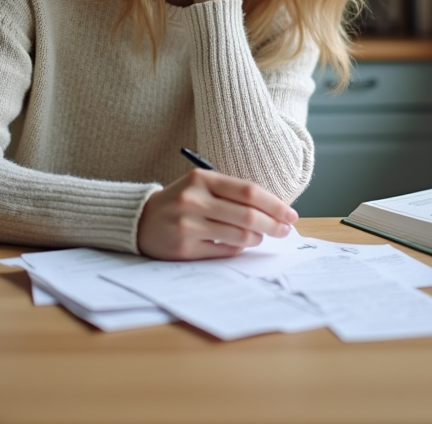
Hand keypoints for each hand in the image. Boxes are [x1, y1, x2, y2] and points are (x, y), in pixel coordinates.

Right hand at [136, 169, 298, 259]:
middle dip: (273, 225)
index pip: (248, 191)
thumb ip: (232, 194)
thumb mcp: (201, 187)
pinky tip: (238, 244)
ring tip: (260, 237)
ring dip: (257, 238)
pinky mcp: (184, 248)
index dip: (274, 204)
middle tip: (285, 230)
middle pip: (248, 216)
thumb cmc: (181, 202)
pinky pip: (224, 251)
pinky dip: (238, 248)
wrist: (141, 220)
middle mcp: (194, 200)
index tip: (290, 214)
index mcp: (202, 179)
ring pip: (239, 236)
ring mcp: (188, 225)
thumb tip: (274, 210)